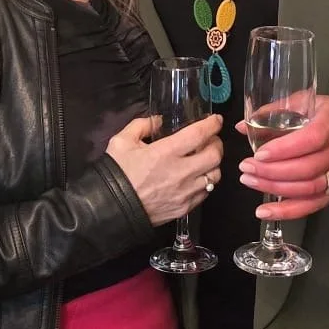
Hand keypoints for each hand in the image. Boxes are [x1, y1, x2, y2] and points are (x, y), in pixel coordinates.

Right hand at [107, 113, 223, 228]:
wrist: (111, 208)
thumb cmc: (117, 173)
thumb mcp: (122, 141)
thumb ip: (141, 125)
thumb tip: (158, 120)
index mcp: (166, 152)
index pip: (199, 134)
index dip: (212, 125)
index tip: (215, 120)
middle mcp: (181, 172)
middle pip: (215, 156)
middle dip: (217, 145)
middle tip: (210, 140)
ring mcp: (185, 192)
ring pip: (214, 176)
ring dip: (213, 165)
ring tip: (205, 160)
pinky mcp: (184, 208)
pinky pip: (205, 193)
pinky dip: (205, 183)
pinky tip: (196, 178)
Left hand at [239, 95, 328, 221]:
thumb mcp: (312, 101)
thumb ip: (277, 111)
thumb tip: (241, 126)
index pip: (313, 138)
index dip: (285, 149)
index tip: (259, 153)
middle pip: (308, 168)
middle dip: (273, 171)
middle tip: (246, 168)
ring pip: (310, 189)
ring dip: (277, 189)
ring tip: (250, 181)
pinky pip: (315, 205)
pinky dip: (289, 211)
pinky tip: (266, 212)